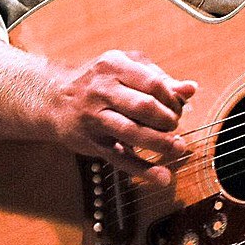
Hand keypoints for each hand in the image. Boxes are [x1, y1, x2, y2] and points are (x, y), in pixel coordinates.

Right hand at [46, 49, 197, 186]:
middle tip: (174, 125)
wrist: (53, 97)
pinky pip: (120, 159)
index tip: (178, 106)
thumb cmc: (98, 80)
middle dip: (168, 119)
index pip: (153, 83)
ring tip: (178, 147)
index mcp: (114, 66)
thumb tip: (191, 89)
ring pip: (132, 133)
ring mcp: (95, 118)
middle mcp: (102, 90)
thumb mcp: (124, 68)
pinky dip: (143, 171)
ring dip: (160, 143)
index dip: (172, 98)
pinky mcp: (92, 142)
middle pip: (144, 107)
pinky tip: (162, 177)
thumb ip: (158, 77)